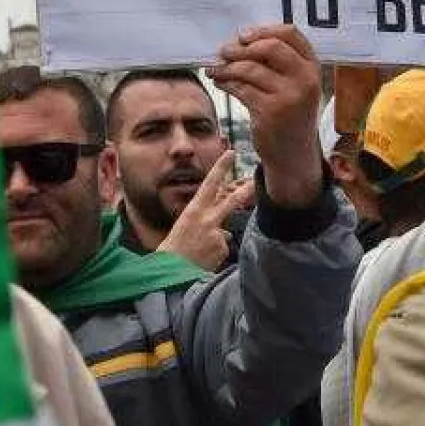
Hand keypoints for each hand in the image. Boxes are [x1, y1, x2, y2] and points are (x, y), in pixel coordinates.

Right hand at [157, 151, 254, 269]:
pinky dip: (215, 255)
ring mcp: (216, 234)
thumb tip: (224, 231)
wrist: (168, 272)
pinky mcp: (221, 249)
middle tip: (256, 181)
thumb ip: (205, 224)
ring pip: (223, 233)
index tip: (231, 153)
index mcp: (193, 211)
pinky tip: (203, 260)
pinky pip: (223, 249)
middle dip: (245, 190)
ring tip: (198, 253)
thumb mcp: (184, 229)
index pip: (209, 184)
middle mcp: (206, 219)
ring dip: (214, 242)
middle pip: (231, 201)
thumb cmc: (173, 250)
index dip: (221, 168)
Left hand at [208, 25, 323, 207]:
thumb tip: (239, 40)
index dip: (264, 30)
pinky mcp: (270, 112)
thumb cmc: (290, 114)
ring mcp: (289, 96)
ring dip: (227, 66)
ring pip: (250, 68)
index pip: (291, 34)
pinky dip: (226, 82)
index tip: (243, 35)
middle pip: (270, 47)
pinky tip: (220, 82)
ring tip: (215, 69)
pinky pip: (241, 88)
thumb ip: (279, 63)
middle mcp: (305, 80)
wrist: (294, 154)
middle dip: (242, 47)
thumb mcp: (295, 86)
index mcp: (313, 67)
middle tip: (224, 50)